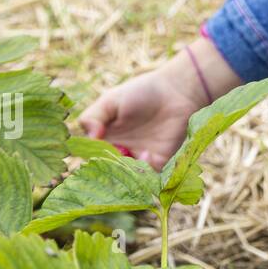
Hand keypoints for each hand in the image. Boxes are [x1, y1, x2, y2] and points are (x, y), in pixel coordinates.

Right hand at [77, 38, 241, 168]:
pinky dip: (144, 171)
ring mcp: (138, 158)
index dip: (89, 158)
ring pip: (125, 177)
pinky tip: (146, 154)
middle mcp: (119, 151)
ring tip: (128, 156)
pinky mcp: (158, 161)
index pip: (90, 156)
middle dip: (107, 170)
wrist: (177, 91)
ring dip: (125, 173)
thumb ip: (92, 116)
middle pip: (106, 171)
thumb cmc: (142, 91)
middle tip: (113, 156)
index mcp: (104, 138)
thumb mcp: (111, 100)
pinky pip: (147, 176)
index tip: (93, 154)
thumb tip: (90, 137)